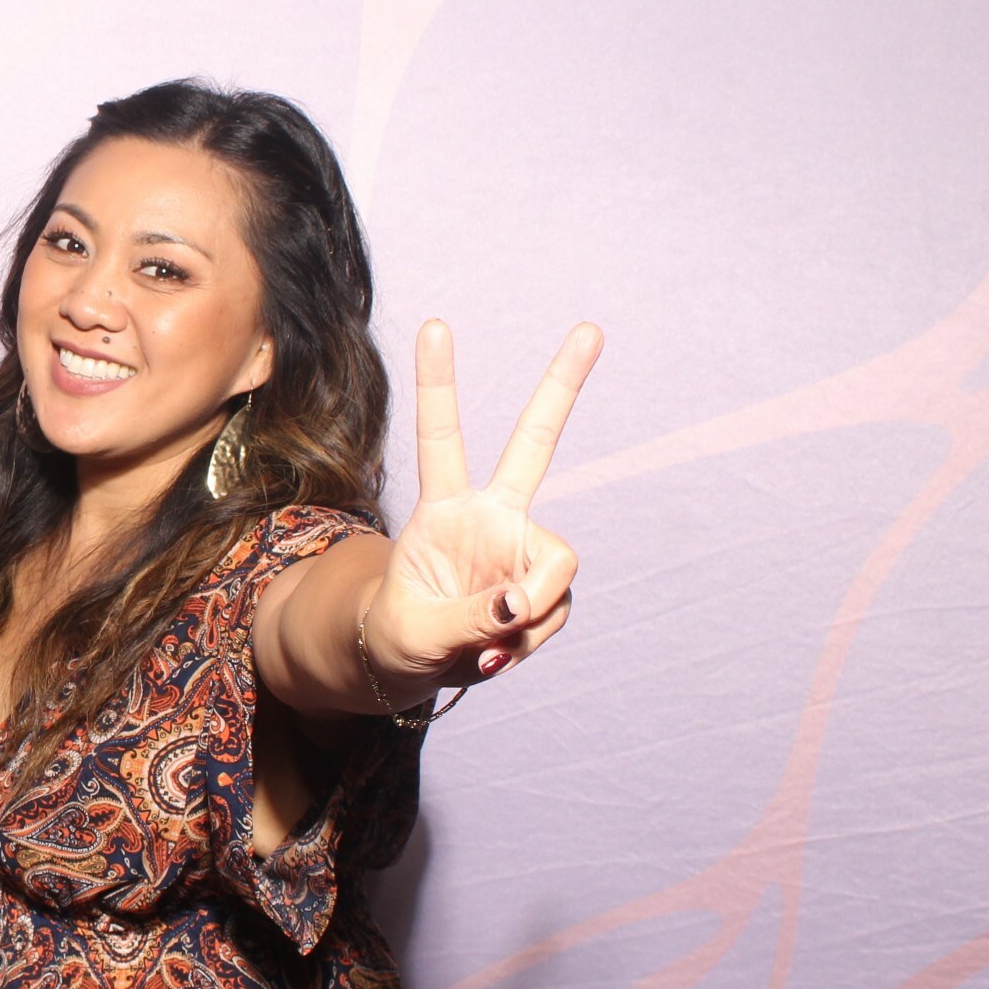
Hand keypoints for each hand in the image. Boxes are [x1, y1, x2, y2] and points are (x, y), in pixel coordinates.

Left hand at [361, 319, 602, 698]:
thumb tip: (521, 603)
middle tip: (590, 327)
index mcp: (443, 510)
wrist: (411, 663)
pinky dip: (527, 644)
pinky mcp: (542, 586)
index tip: (434, 324)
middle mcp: (490, 516)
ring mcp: (521, 548)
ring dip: (523, 626)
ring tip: (479, 650)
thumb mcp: (416, 634)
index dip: (438, 385)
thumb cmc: (398, 637)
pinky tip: (495, 655)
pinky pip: (552, 614)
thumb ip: (472, 618)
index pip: (441, 439)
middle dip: (562, 386)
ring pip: (554, 579)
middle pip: (533, 443)